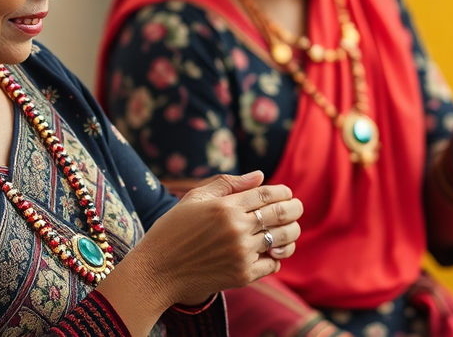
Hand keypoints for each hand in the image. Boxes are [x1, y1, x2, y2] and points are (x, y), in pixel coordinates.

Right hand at [130, 171, 302, 306]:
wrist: (156, 272)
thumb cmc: (172, 230)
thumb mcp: (194, 199)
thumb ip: (228, 184)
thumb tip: (260, 176)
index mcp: (225, 206)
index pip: (268, 194)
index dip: (283, 192)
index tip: (286, 193)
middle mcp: (237, 229)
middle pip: (283, 214)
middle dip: (295, 208)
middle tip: (295, 208)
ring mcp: (241, 254)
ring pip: (284, 239)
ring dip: (291, 233)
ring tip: (287, 230)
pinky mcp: (242, 276)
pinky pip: (273, 264)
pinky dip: (275, 257)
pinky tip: (268, 252)